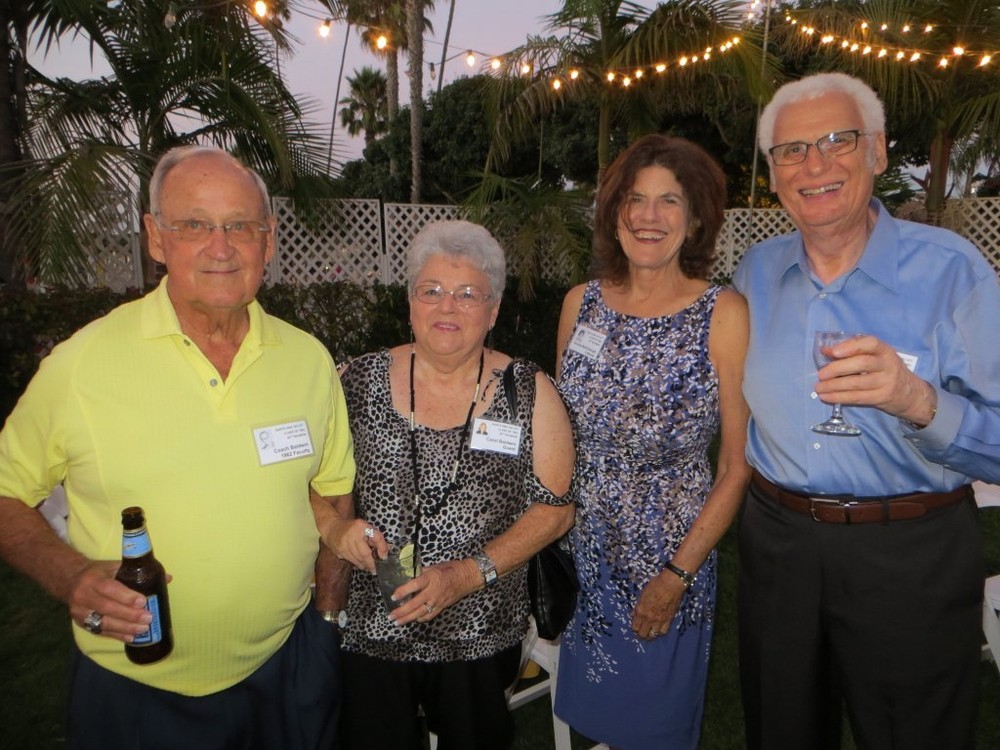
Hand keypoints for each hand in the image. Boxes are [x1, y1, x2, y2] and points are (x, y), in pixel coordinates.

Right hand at [67, 560, 153, 642]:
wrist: (69, 580)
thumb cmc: (98, 572)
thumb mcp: (114, 566)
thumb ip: (138, 571)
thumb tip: (168, 578)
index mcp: (93, 579)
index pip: (109, 589)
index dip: (126, 596)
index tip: (143, 602)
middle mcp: (83, 595)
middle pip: (107, 608)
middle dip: (129, 615)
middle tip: (148, 618)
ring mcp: (80, 611)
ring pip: (103, 623)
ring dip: (125, 628)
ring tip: (143, 629)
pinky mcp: (81, 623)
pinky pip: (100, 631)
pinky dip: (117, 635)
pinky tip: (131, 637)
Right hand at [326, 519, 387, 573]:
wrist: (332, 528)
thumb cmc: (353, 529)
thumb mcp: (366, 528)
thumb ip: (377, 539)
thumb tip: (387, 552)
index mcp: (361, 526)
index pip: (376, 537)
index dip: (382, 548)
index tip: (384, 558)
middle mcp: (352, 535)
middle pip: (364, 553)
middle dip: (371, 563)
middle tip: (375, 570)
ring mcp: (344, 544)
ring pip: (357, 559)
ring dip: (364, 565)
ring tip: (368, 567)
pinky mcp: (338, 551)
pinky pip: (351, 560)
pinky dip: (357, 563)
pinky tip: (360, 564)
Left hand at [388, 558, 478, 625]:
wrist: (468, 577)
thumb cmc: (451, 569)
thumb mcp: (435, 566)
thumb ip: (421, 573)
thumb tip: (409, 577)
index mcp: (431, 578)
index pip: (414, 586)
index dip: (402, 592)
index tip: (393, 597)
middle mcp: (433, 591)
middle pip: (414, 604)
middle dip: (401, 611)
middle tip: (390, 616)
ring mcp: (438, 601)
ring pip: (420, 613)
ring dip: (407, 618)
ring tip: (397, 622)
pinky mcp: (442, 607)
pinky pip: (429, 615)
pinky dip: (420, 618)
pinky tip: (413, 619)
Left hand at [631, 571, 684, 640]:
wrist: (670, 584)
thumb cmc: (655, 585)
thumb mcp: (642, 594)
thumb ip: (637, 606)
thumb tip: (633, 614)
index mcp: (640, 610)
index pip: (634, 627)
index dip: (634, 629)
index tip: (635, 628)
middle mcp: (649, 618)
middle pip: (643, 634)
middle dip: (641, 635)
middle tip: (641, 633)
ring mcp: (659, 620)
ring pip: (653, 635)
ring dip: (650, 635)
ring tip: (650, 633)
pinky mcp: (668, 620)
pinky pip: (663, 631)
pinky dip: (660, 632)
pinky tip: (659, 629)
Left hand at [814, 334, 936, 424]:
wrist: (910, 393)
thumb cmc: (885, 371)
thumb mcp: (876, 357)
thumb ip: (853, 352)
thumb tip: (825, 351)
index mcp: (884, 350)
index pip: (870, 343)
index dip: (851, 346)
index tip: (833, 352)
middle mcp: (887, 364)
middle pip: (862, 363)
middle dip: (837, 368)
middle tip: (821, 374)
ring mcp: (886, 382)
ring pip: (857, 383)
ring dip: (834, 386)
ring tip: (819, 387)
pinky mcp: (882, 398)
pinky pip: (857, 397)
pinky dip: (839, 397)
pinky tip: (826, 397)